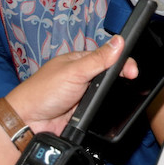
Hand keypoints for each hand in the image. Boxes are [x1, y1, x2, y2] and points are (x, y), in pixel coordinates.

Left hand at [5, 35, 137, 134]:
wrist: (30, 123)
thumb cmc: (43, 91)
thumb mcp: (74, 72)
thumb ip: (98, 59)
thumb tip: (119, 41)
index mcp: (80, 60)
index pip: (109, 56)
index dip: (123, 62)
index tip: (133, 71)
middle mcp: (83, 76)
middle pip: (111, 74)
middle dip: (121, 78)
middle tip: (131, 81)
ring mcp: (84, 94)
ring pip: (108, 92)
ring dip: (114, 95)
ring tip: (122, 95)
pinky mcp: (84, 111)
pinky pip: (102, 108)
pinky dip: (107, 109)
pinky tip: (112, 108)